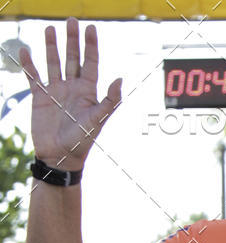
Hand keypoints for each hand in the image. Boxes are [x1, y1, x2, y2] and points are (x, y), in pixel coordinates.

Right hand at [19, 18, 121, 170]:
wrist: (60, 157)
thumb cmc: (81, 142)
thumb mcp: (98, 120)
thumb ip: (109, 100)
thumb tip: (120, 79)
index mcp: (88, 92)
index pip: (90, 63)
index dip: (91, 46)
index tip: (90, 27)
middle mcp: (72, 88)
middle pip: (73, 58)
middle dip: (72, 40)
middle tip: (72, 21)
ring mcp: (56, 91)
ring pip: (54, 63)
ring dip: (52, 47)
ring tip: (50, 29)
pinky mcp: (40, 98)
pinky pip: (33, 77)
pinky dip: (29, 64)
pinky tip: (25, 50)